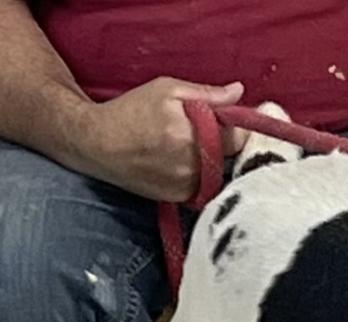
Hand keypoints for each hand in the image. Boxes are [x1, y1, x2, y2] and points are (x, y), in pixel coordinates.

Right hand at [78, 78, 248, 200]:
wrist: (98, 145)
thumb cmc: (131, 111)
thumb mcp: (166, 90)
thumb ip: (207, 93)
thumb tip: (239, 92)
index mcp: (190, 134)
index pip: (238, 137)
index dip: (241, 128)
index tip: (237, 122)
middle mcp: (191, 164)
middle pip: (231, 156)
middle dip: (226, 143)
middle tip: (206, 132)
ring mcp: (188, 184)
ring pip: (219, 171)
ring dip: (215, 159)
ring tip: (189, 146)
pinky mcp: (182, 198)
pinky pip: (206, 184)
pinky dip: (202, 173)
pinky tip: (182, 162)